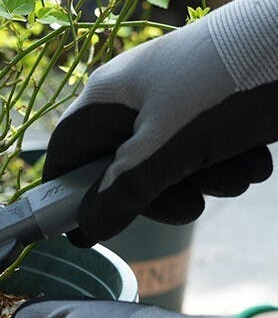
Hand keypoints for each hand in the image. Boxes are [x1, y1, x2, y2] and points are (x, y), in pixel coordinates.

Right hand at [44, 0, 277, 245]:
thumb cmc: (226, 87)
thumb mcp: (168, 149)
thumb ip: (123, 193)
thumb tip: (87, 230)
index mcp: (108, 98)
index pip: (66, 154)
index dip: (71, 194)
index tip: (88, 229)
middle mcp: (135, 101)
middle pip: (122, 171)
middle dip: (160, 194)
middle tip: (188, 204)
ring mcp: (175, 105)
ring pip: (169, 169)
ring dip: (204, 181)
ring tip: (233, 168)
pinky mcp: (212, 111)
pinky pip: (203, 156)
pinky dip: (228, 166)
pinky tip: (251, 153)